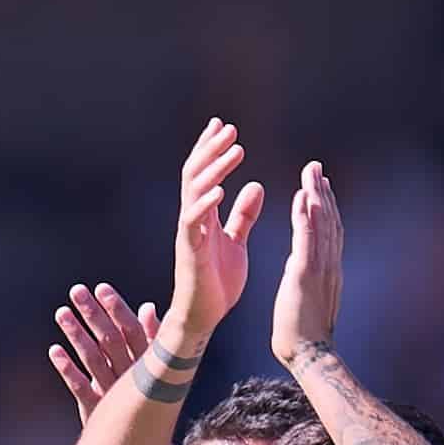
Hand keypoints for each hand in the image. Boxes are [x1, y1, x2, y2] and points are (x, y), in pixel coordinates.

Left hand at [47, 282, 158, 414]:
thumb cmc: (148, 400)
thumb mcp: (155, 367)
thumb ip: (152, 337)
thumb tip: (148, 307)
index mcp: (147, 364)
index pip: (132, 331)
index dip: (116, 309)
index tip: (101, 289)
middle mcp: (131, 377)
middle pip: (110, 340)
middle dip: (93, 314)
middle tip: (76, 292)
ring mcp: (113, 394)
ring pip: (94, 360)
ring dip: (77, 335)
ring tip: (62, 313)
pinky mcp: (97, 410)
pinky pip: (81, 388)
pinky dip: (67, 369)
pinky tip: (54, 351)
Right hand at [169, 119, 265, 343]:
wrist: (204, 317)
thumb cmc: (217, 282)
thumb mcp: (236, 242)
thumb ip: (243, 215)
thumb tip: (255, 185)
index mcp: (204, 215)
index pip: (204, 173)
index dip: (212, 149)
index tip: (225, 127)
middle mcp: (193, 218)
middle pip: (196, 174)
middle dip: (211, 149)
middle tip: (229, 128)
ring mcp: (189, 233)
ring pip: (194, 191)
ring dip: (214, 168)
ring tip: (234, 149)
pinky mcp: (189, 251)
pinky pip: (193, 222)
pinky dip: (206, 204)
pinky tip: (221, 189)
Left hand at [272, 160, 343, 359]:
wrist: (309, 355)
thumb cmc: (303, 335)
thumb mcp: (308, 301)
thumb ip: (308, 282)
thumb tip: (300, 271)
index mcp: (328, 271)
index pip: (329, 232)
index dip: (326, 207)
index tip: (320, 186)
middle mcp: (329, 265)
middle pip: (329, 221)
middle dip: (322, 192)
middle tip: (316, 168)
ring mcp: (320, 268)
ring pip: (321, 224)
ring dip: (315, 195)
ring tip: (310, 172)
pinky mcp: (305, 274)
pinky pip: (306, 239)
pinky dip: (305, 215)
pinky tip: (301, 196)